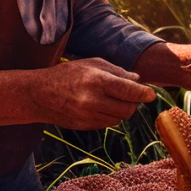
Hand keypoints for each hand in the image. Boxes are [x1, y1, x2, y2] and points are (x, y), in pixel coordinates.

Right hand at [34, 57, 155, 128]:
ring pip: (120, 118)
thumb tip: (138, 80)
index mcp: (97, 81)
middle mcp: (93, 100)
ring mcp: (88, 116)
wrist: (39, 94)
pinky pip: (108, 123)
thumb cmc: (67, 74)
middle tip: (129, 94)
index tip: (151, 94)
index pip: (129, 91)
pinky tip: (100, 105)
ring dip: (122, 109)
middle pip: (128, 108)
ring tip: (111, 98)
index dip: (144, 94)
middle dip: (133, 102)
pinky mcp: (85, 126)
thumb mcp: (91, 63)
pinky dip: (110, 116)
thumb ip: (117, 71)